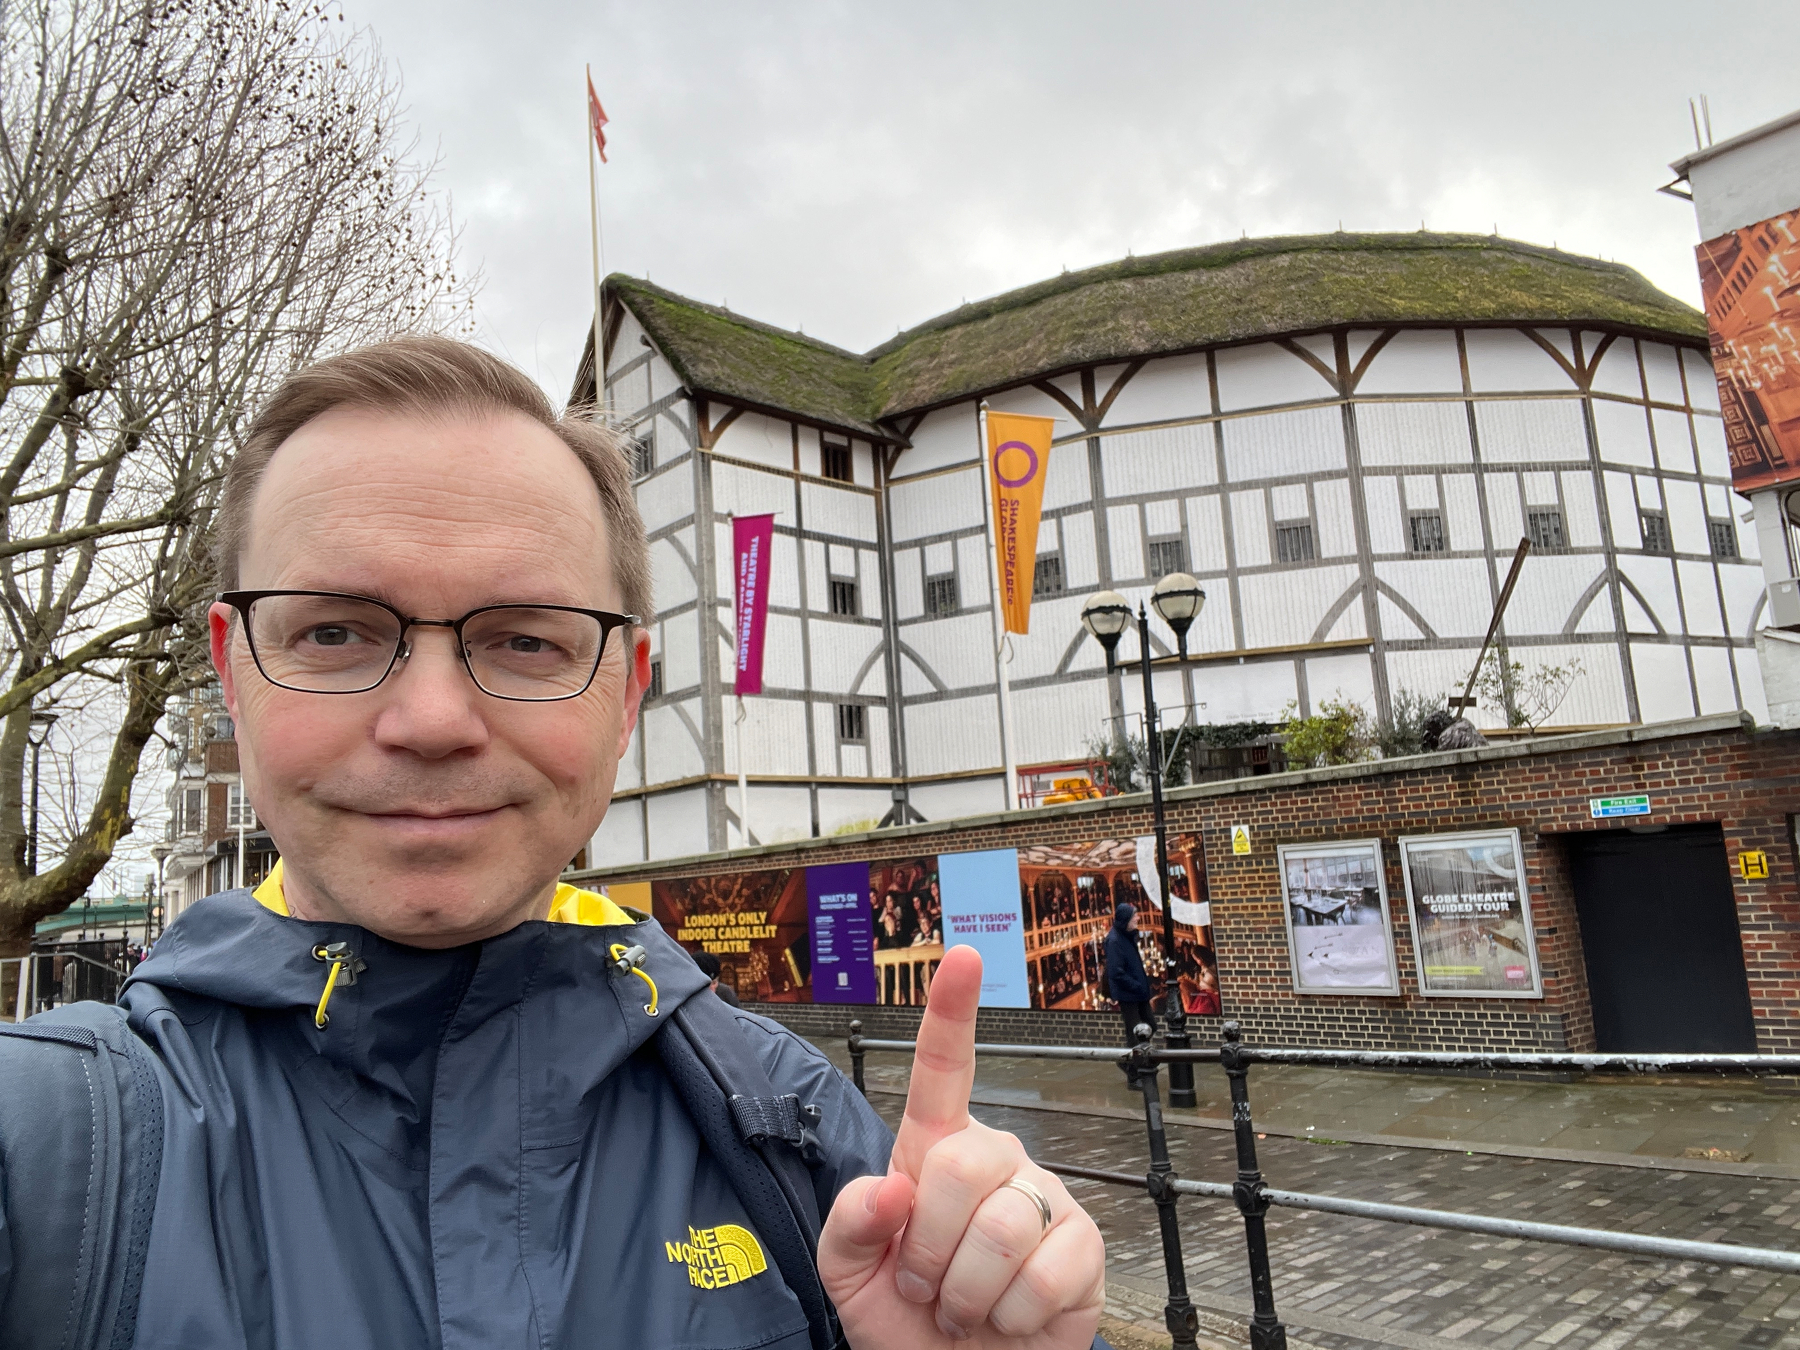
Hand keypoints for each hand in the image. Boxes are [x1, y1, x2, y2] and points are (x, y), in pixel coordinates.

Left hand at [818, 946, 1105, 1346]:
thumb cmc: (906, 1318)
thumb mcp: (849, 1276)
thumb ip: (847, 1226)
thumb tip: (890, 1192)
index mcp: (935, 1151)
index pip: (943, 1070)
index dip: (951, 1011)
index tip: (963, 957)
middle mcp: (996, 1160)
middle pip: (961, 1165)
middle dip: (928, 1246)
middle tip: (925, 1284)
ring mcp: (1045, 1197)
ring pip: (1000, 1228)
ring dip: (966, 1292)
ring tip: (965, 1306)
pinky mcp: (1084, 1246)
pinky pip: (1043, 1273)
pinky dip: (1010, 1315)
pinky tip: (1007, 1318)